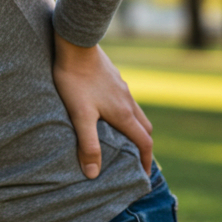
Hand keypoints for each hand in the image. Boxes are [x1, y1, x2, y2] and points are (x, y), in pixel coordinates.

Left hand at [52, 32, 152, 179]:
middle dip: (143, 146)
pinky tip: (108, 112)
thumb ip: (88, 144)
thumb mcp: (80, 116)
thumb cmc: (75, 81)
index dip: (146, 162)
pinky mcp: (114, 79)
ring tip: (122, 139)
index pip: (144, 143)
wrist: (76, 45)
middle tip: (136, 160)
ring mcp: (122, 88)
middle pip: (144, 128)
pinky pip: (125, 101)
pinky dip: (125, 113)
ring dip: (134, 128)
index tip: (144, 176)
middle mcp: (128, 101)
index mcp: (124, 114)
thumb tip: (93, 174)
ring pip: (136, 113)